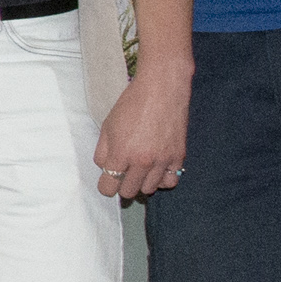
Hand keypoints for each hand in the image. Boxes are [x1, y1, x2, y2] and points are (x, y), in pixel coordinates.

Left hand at [92, 58, 191, 202]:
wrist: (162, 89)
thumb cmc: (132, 104)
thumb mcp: (107, 126)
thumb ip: (102, 152)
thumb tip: (104, 169)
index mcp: (121, 153)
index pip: (108, 188)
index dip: (106, 186)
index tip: (107, 180)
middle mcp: (142, 161)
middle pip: (129, 192)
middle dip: (123, 185)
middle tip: (124, 173)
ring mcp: (162, 161)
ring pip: (149, 189)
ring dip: (142, 182)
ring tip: (140, 169)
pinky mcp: (178, 157)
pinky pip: (171, 181)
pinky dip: (162, 179)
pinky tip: (157, 169)